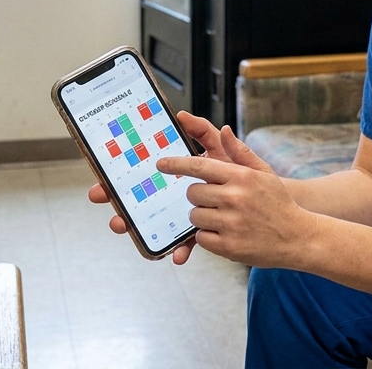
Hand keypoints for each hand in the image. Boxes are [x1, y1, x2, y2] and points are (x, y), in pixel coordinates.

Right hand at [86, 110, 231, 264]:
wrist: (272, 210)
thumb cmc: (246, 177)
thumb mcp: (226, 152)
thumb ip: (205, 133)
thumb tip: (183, 116)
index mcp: (182, 171)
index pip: (146, 167)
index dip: (125, 168)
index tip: (105, 170)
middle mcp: (177, 192)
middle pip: (139, 192)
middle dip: (116, 195)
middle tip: (98, 194)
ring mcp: (184, 213)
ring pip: (153, 219)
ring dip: (134, 223)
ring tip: (121, 224)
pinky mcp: (198, 233)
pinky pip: (184, 242)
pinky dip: (179, 248)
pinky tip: (176, 255)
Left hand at [158, 126, 314, 268]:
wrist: (299, 237)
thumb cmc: (278, 202)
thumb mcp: (264, 173)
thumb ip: (240, 153)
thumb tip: (224, 130)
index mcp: (241, 177)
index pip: (200, 167)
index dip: (177, 165)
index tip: (161, 164)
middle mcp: (235, 198)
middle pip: (193, 193)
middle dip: (198, 197)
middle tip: (214, 200)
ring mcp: (232, 223)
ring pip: (194, 216)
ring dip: (203, 217)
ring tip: (223, 218)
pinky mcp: (229, 247)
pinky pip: (201, 238)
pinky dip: (208, 237)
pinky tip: (227, 234)